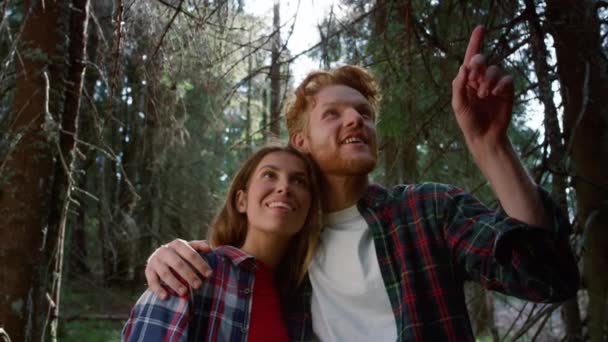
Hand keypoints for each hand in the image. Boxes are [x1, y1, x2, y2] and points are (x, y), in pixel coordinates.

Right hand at [145, 239, 211, 299]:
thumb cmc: (180, 254)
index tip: (209, 274)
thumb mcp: (189, 248)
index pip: (191, 254)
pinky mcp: (148, 271)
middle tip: (198, 285)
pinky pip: (152, 281)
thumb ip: (199, 247)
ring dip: (175, 284)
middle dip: (189, 275)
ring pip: (165, 273)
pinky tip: (166, 296)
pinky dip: (158, 289)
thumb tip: (210, 248)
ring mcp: (155, 261)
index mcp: (177, 244)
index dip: (200, 264)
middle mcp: (165, 251)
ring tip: (184, 292)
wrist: (160, 256)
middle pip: (178, 264)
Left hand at [452, 25, 513, 148]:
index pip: (470, 58)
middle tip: (474, 74)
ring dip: (487, 79)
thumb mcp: (458, 105)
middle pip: (481, 60)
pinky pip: (506, 79)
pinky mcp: (506, 91)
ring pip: (494, 69)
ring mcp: (494, 84)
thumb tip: (464, 67)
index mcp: (467, 81)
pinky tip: (495, 94)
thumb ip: (459, 86)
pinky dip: (500, 84)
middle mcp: (480, 80)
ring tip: (483, 94)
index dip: (475, 42)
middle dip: (478, 63)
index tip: (481, 28)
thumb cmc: (468, 122)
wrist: (484, 136)